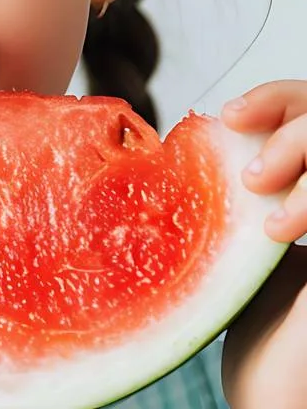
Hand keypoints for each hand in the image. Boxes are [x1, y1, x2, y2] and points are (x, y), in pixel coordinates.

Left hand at [218, 80, 306, 407]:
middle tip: (247, 170)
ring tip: (257, 192)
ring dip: (303, 160)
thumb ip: (231, 188)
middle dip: (294, 124)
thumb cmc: (255, 315)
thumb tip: (184, 134)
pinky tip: (276, 230)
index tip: (227, 117)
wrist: (277, 386)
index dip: (277, 100)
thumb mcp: (237, 236)